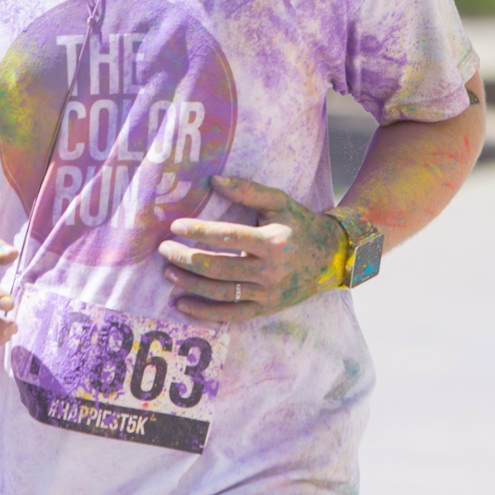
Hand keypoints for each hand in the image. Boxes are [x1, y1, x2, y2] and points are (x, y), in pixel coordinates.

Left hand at [157, 175, 347, 322]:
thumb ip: (247, 189)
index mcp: (272, 241)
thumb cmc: (299, 223)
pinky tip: (182, 304)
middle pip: (220, 268)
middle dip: (187, 258)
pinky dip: (205, 313)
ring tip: (167, 272)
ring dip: (190, 284)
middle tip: (163, 249)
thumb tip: (213, 180)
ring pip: (221, 293)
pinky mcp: (266, 309)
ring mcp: (268, 294)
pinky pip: (231, 315)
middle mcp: (270, 271)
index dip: (200, 231)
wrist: (330, 257)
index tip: (175, 225)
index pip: (229, 236)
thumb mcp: (279, 201)